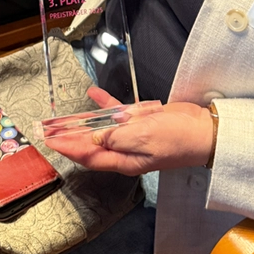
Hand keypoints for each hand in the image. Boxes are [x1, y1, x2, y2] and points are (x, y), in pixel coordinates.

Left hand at [44, 87, 214, 174]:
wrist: (205, 131)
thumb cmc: (179, 138)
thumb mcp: (144, 137)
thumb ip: (116, 137)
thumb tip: (94, 137)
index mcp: (124, 160)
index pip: (88, 155)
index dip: (67, 148)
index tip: (49, 142)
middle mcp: (126, 150)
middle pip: (90, 144)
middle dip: (69, 137)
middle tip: (49, 130)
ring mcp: (133, 136)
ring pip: (101, 128)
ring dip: (83, 121)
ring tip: (63, 116)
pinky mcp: (142, 123)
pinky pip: (118, 113)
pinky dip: (105, 103)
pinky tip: (94, 93)